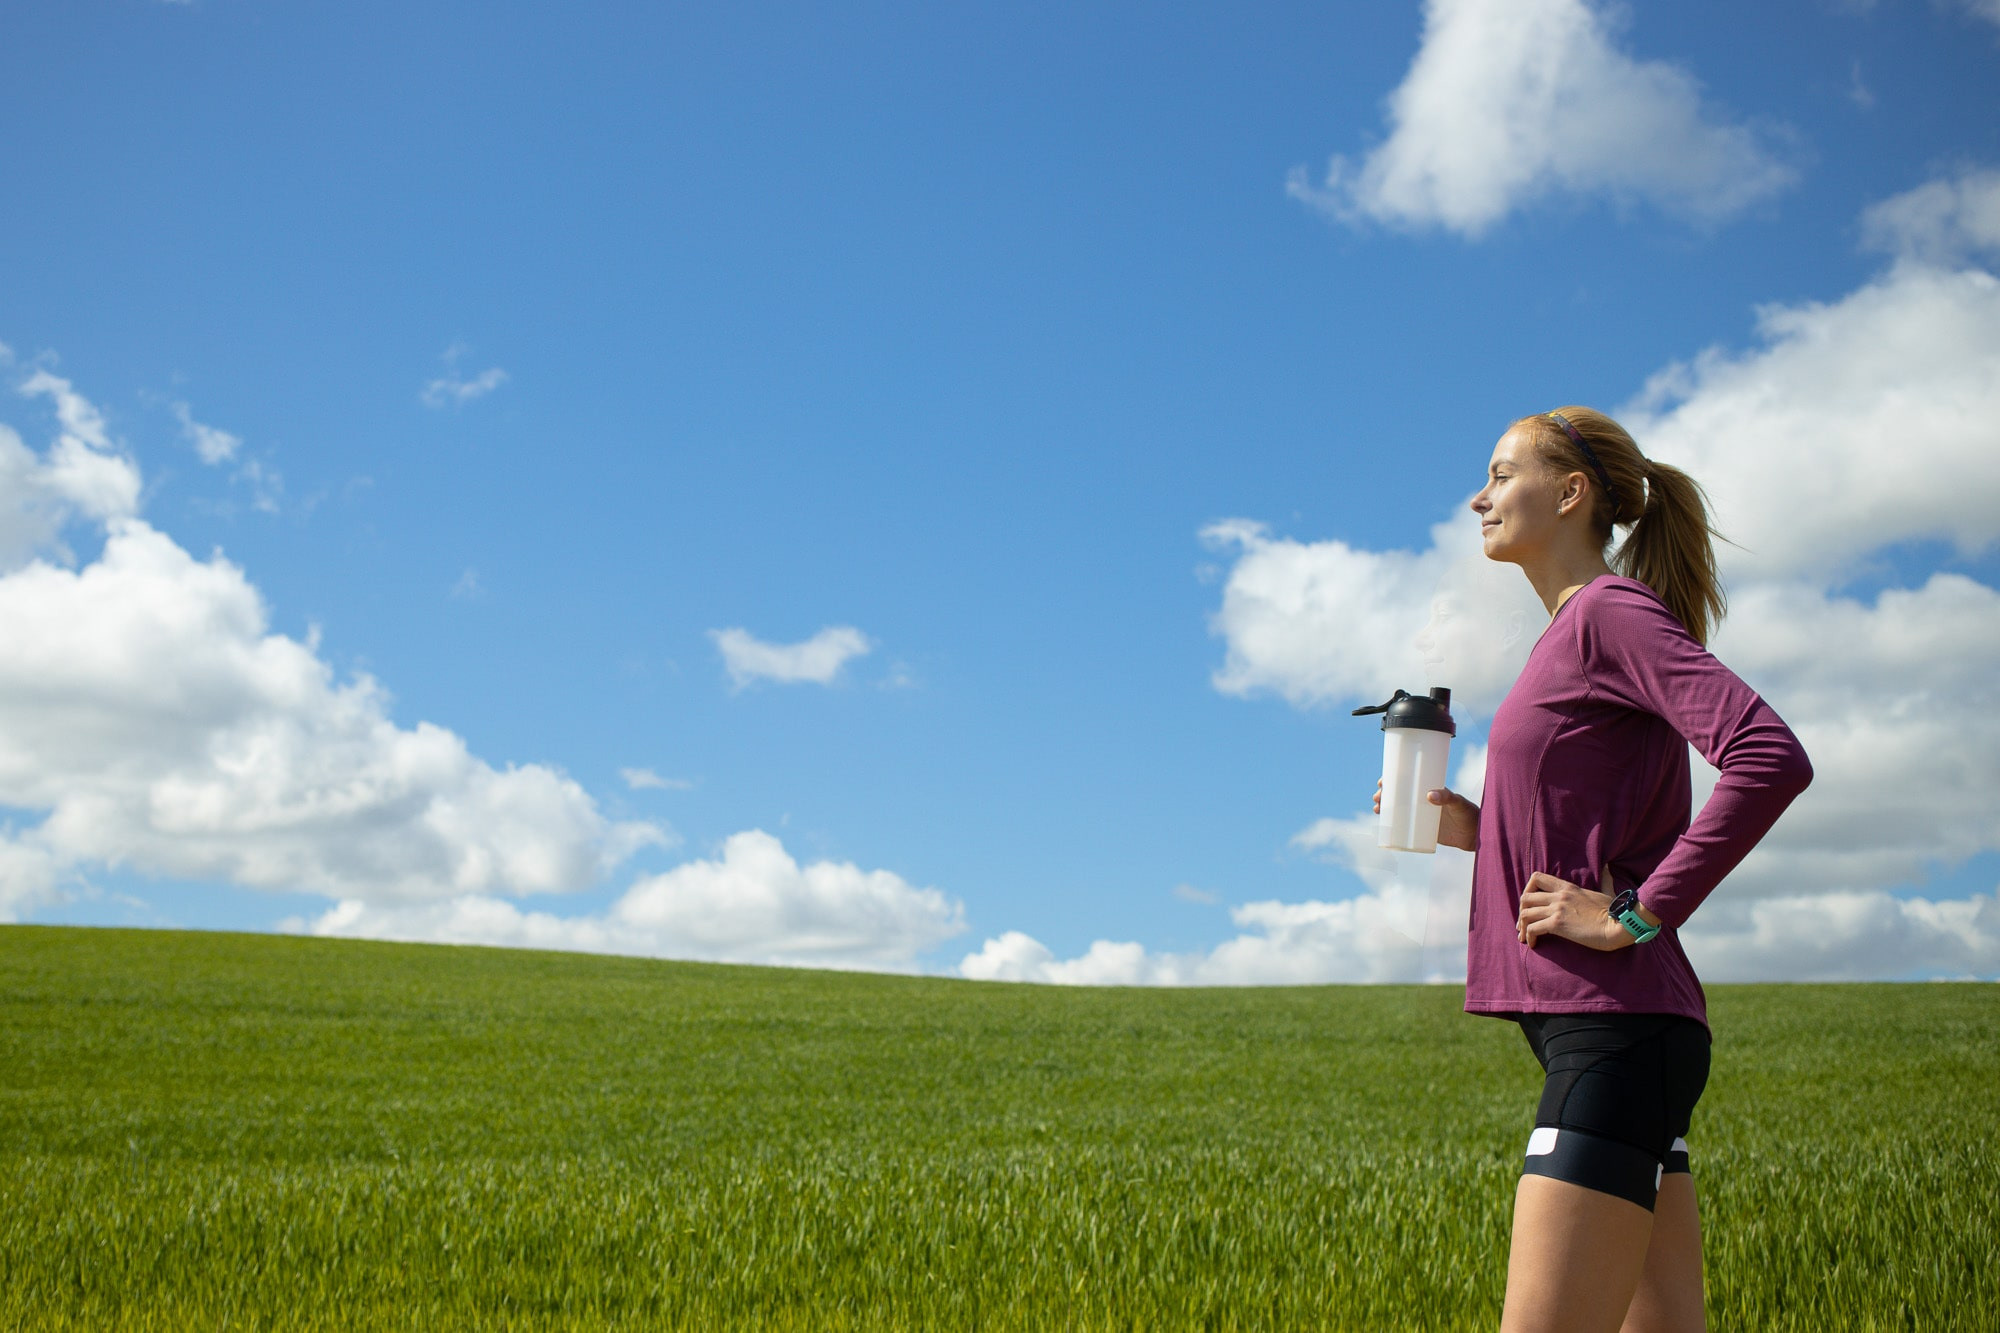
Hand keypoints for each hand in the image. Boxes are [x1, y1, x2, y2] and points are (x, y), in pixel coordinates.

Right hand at [1373, 780, 1479, 851]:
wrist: (1475, 836)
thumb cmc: (1469, 815)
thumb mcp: (1458, 804)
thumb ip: (1447, 797)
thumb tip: (1429, 795)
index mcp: (1430, 789)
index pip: (1408, 780)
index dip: (1393, 779)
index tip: (1382, 781)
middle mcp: (1423, 801)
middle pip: (1398, 794)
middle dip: (1384, 794)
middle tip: (1377, 798)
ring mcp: (1421, 815)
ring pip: (1398, 809)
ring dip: (1384, 808)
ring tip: (1377, 810)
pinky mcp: (1422, 830)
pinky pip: (1404, 826)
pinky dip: (1392, 825)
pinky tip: (1383, 826)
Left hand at [1516, 868, 1630, 950]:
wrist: (1619, 925)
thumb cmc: (1615, 912)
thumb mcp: (1605, 890)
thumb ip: (1603, 879)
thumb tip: (1608, 867)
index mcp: (1568, 886)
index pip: (1536, 878)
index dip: (1528, 890)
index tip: (1531, 905)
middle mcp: (1559, 895)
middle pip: (1525, 898)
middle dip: (1521, 911)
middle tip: (1524, 924)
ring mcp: (1557, 909)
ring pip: (1525, 913)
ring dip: (1522, 926)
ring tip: (1524, 937)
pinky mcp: (1558, 924)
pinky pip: (1533, 928)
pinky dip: (1529, 937)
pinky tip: (1533, 944)